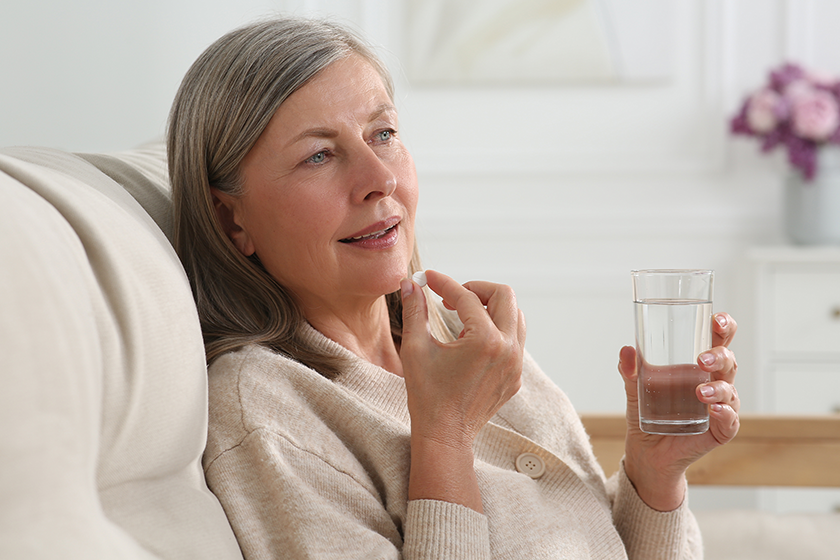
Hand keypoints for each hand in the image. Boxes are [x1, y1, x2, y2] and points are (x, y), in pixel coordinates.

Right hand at [399, 270, 525, 510]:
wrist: (445, 436)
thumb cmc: (427, 394)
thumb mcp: (416, 349)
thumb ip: (415, 311)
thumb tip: (410, 284)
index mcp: (485, 340)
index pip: (466, 297)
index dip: (444, 284)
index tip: (428, 279)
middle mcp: (508, 349)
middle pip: (505, 296)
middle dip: (477, 289)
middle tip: (454, 297)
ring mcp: (515, 364)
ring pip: (515, 317)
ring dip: (490, 309)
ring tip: (464, 319)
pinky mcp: (515, 376)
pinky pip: (514, 341)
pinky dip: (495, 331)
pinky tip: (470, 343)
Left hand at [617, 312, 739, 510]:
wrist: (646, 452)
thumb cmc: (647, 413)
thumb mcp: (635, 390)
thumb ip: (631, 371)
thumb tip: (626, 350)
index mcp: (698, 367)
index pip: (718, 342)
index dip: (724, 328)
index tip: (717, 319)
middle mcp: (714, 383)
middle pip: (729, 362)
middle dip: (720, 356)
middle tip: (702, 359)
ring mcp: (720, 407)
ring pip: (731, 391)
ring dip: (719, 389)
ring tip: (700, 392)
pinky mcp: (719, 432)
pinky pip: (730, 421)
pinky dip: (726, 414)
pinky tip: (715, 410)